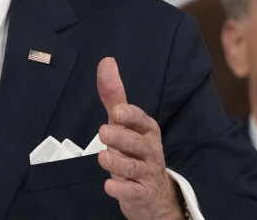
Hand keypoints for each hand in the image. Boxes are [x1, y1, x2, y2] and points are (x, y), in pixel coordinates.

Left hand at [96, 58, 184, 219]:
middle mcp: (150, 151)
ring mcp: (147, 174)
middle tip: (103, 131)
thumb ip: (114, 96)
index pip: (141, 121)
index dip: (130, 117)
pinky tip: (109, 186)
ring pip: (134, 168)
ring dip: (118, 163)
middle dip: (122, 138)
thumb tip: (107, 62)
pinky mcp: (141, 194)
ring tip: (103, 158)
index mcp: (146, 131)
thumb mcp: (125, 123)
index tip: (116, 112)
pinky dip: (122, 190)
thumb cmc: (135, 151)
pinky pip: (133, 192)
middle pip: (138, 144)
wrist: (153, 194)